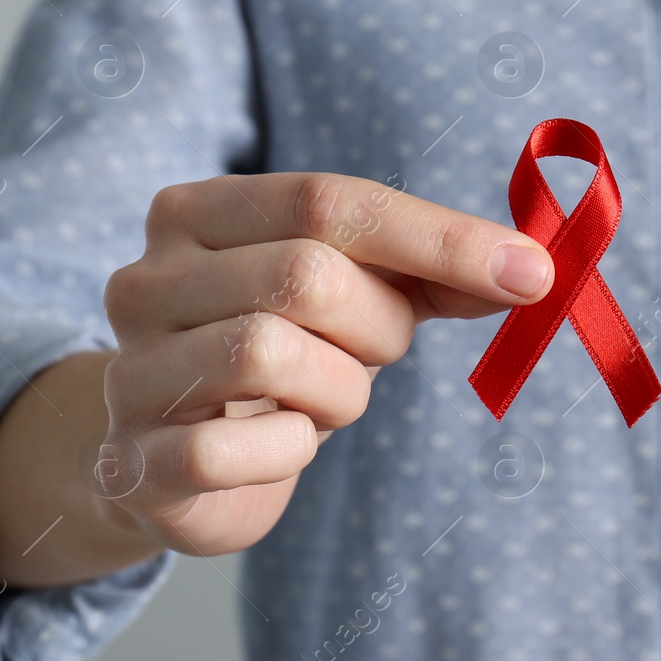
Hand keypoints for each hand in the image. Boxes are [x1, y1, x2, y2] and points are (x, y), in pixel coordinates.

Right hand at [95, 172, 551, 556]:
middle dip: (379, 326)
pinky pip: (239, 449)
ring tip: (322, 399)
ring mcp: (128, 370)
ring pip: (271, 354)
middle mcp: (145, 279)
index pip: (329, 199)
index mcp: (197, 212)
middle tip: (373, 352)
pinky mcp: (132, 461)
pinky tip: (282, 446)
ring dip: (338, 390)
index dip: (440, 237)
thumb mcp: (358, 294)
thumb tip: (530, 270)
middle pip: (308, 275)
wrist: (168, 461)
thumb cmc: (281, 358)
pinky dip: (290, 452)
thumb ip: (434, 272)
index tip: (533, 272)